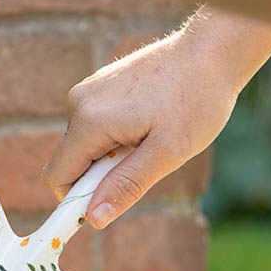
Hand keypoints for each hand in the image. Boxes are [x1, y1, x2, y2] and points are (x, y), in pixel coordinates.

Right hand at [42, 24, 241, 228]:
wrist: (212, 51)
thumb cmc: (196, 101)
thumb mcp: (166, 153)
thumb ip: (126, 186)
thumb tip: (93, 219)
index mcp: (89, 120)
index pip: (58, 176)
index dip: (76, 201)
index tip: (108, 208)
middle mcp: (79, 102)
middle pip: (72, 161)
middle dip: (102, 175)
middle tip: (146, 162)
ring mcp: (89, 89)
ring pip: (86, 144)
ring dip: (113, 155)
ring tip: (153, 137)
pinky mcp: (100, 84)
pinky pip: (96, 125)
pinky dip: (117, 136)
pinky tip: (151, 121)